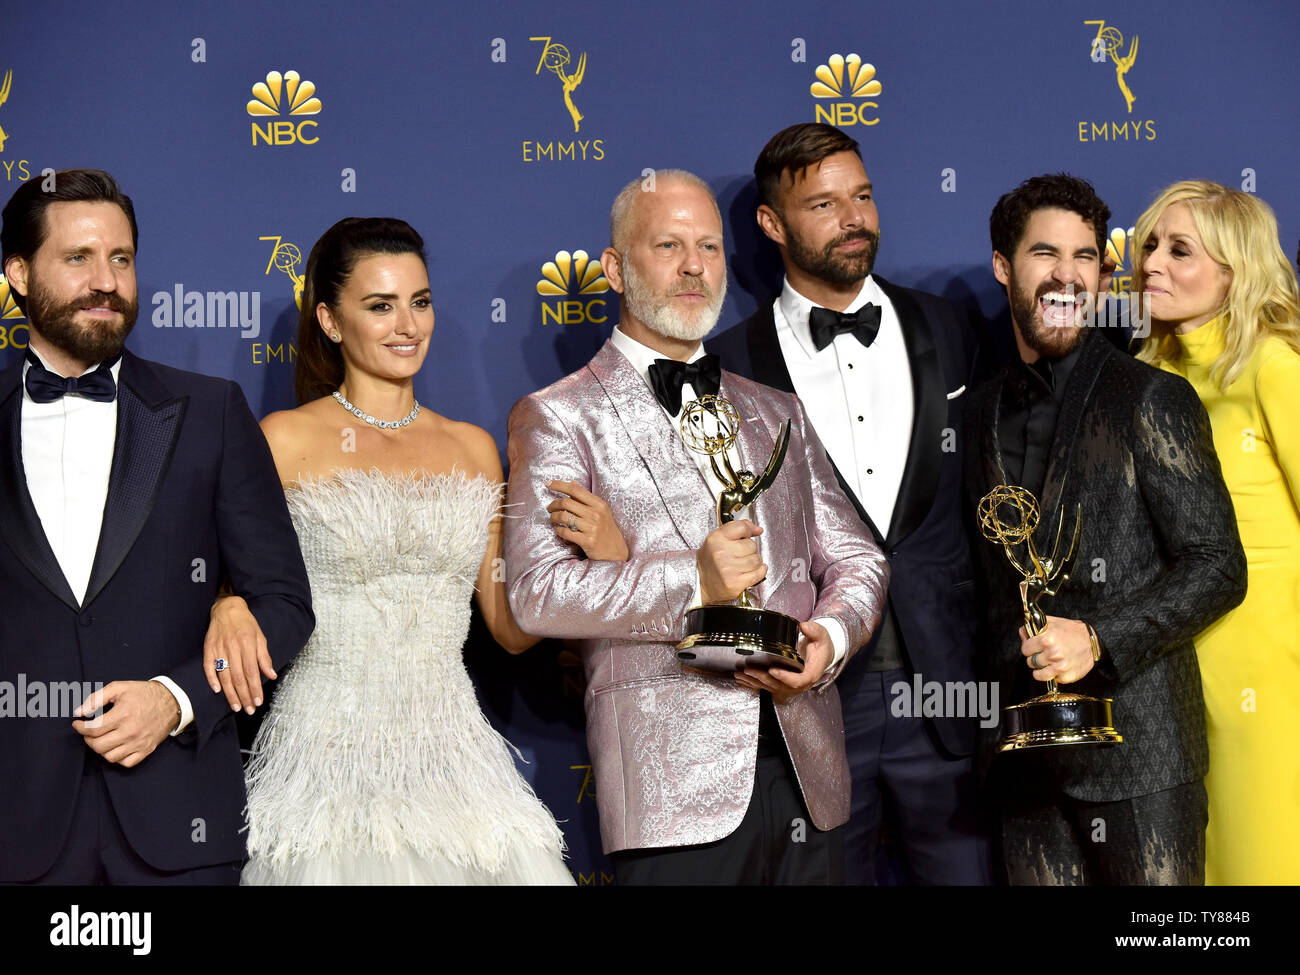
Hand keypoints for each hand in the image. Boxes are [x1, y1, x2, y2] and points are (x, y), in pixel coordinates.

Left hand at [72, 681, 178, 766]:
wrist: (172, 701)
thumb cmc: (144, 694)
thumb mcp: (119, 687)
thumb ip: (96, 698)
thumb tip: (79, 712)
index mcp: (123, 715)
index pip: (92, 729)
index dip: (80, 727)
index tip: (78, 723)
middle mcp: (130, 732)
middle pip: (98, 746)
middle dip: (88, 738)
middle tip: (90, 731)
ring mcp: (139, 743)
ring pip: (109, 757)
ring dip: (101, 749)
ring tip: (103, 738)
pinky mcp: (146, 750)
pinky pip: (125, 763)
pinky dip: (117, 758)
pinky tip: (116, 746)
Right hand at [204, 594, 272, 713]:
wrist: (227, 609)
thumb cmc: (246, 624)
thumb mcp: (260, 637)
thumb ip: (264, 657)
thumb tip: (271, 675)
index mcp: (248, 644)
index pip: (252, 672)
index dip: (255, 688)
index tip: (258, 701)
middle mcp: (233, 647)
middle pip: (238, 677)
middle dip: (244, 696)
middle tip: (248, 709)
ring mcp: (219, 648)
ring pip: (224, 675)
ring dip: (230, 693)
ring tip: (236, 706)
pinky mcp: (208, 648)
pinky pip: (208, 666)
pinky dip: (212, 679)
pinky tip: (217, 690)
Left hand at [546, 480, 629, 560]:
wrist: (615, 552)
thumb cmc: (605, 529)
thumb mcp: (600, 511)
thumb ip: (585, 498)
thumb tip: (572, 482)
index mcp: (598, 504)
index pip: (575, 489)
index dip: (559, 485)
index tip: (548, 484)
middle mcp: (596, 514)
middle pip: (566, 502)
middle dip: (553, 504)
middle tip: (550, 508)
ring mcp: (592, 527)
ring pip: (563, 516)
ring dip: (553, 517)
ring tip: (552, 519)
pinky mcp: (587, 541)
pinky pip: (565, 532)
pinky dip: (558, 530)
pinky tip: (558, 529)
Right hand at [697, 520, 765, 604]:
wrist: (702, 584)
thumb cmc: (710, 562)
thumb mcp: (718, 539)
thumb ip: (737, 529)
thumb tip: (758, 530)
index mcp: (716, 539)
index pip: (742, 527)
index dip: (748, 531)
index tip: (747, 536)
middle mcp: (721, 553)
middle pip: (752, 545)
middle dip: (749, 550)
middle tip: (740, 555)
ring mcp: (728, 569)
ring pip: (757, 560)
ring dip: (754, 562)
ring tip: (743, 564)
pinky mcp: (736, 583)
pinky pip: (759, 573)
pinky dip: (758, 572)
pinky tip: (750, 572)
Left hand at [735, 621, 831, 701]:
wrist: (821, 654)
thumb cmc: (820, 646)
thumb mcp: (821, 636)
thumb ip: (814, 631)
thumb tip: (804, 626)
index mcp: (810, 674)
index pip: (797, 681)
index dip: (784, 677)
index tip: (772, 670)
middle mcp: (799, 684)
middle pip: (780, 685)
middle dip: (763, 678)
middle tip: (749, 670)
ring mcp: (790, 686)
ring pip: (771, 687)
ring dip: (754, 682)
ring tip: (740, 674)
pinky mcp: (782, 685)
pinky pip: (767, 687)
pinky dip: (753, 685)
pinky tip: (742, 680)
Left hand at [1020, 616, 1094, 683]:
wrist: (1093, 642)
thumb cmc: (1072, 631)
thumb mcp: (1051, 622)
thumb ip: (1032, 627)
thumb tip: (1022, 633)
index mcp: (1047, 639)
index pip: (1025, 649)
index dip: (1029, 648)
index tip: (1034, 647)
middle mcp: (1053, 654)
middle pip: (1030, 662)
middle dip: (1034, 658)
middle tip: (1044, 653)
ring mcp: (1060, 667)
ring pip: (1038, 674)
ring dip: (1041, 668)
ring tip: (1049, 661)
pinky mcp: (1066, 677)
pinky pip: (1051, 679)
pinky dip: (1053, 674)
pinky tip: (1058, 666)